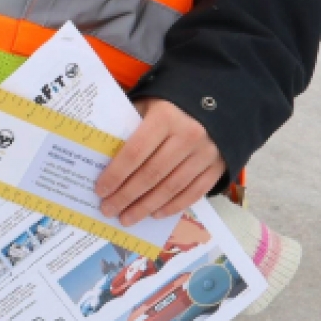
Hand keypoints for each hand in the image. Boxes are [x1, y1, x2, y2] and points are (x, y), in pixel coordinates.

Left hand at [96, 99, 224, 224]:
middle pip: (151, 174)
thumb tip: (103, 154)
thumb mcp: (149, 103)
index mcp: (166, 117)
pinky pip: (193, 193)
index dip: (116, 174)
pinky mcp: (217, 167)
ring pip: (171, 188)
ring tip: (127, 217)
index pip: (135, 152)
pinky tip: (155, 213)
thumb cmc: (174, 104)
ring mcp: (205, 154)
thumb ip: (130, 123)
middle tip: (109, 209)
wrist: (219, 102)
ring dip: (146, 207)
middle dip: (127, 196)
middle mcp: (187, 136)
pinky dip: (173, 206)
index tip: (100, 190)